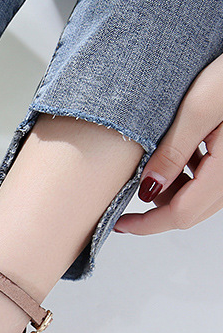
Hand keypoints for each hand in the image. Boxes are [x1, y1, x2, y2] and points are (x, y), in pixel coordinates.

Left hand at [114, 52, 222, 234]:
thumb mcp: (199, 108)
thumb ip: (173, 152)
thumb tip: (148, 189)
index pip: (182, 214)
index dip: (147, 224)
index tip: (120, 223)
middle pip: (192, 210)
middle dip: (158, 206)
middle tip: (131, 189)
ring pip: (201, 197)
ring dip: (175, 188)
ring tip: (157, 160)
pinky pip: (211, 180)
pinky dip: (190, 175)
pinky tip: (182, 153)